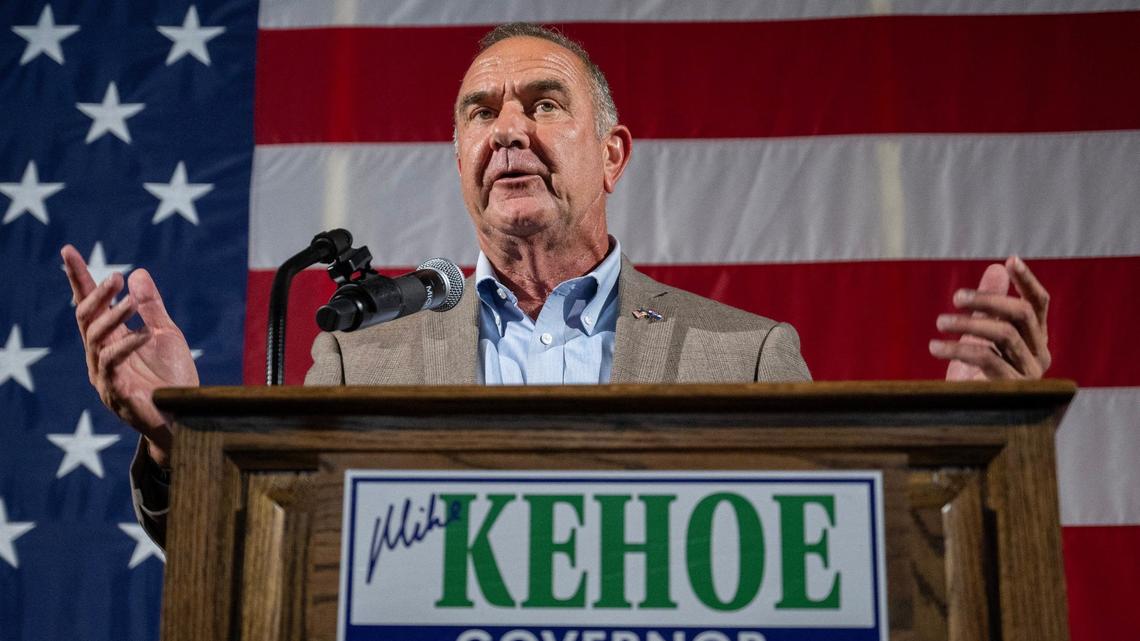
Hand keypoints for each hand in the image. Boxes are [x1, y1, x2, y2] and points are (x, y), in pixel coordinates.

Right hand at [61, 245, 198, 466]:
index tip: (68, 250)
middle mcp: (101, 354)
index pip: (90, 304)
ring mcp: (104, 374)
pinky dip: (126, 346)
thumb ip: (151, 307)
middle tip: (116, 276)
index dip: (79, 278)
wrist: (186, 416)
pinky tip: (143, 334)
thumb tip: (137, 272)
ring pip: (96, 339)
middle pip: (86, 318)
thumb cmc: (174, 378)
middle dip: (97, 294)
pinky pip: (113, 365)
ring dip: (114, 317)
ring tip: (133, 302)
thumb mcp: (166, 334)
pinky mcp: (114, 393)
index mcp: (111, 338)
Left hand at [929, 256, 1050, 379]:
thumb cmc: (974, 374)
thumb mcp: (980, 335)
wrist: (967, 418)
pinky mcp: (1011, 389)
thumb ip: (990, 303)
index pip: (1039, 304)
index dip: (1027, 282)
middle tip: (956, 296)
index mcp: (1035, 339)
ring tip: (940, 321)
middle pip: (1022, 314)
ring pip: (1005, 334)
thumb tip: (997, 267)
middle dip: (988, 300)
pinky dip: (958, 349)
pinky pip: (987, 358)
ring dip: (969, 323)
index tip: (1010, 260)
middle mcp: (1038, 354)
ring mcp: (1028, 373)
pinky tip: (935, 346)